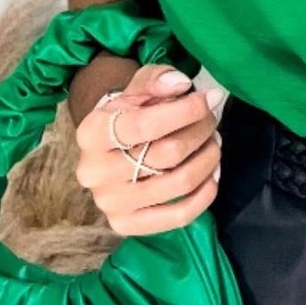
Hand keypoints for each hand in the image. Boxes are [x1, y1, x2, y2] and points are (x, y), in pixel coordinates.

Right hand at [74, 63, 222, 236]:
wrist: (111, 146)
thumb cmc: (129, 111)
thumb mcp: (138, 85)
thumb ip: (157, 79)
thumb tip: (181, 85)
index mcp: (92, 133)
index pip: (145, 125)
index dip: (186, 111)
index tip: (210, 98)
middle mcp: (94, 172)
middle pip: (168, 153)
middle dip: (201, 131)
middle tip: (213, 119)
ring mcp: (110, 203)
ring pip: (179, 182)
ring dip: (208, 158)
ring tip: (213, 142)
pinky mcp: (126, 225)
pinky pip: (179, 216)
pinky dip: (205, 193)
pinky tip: (212, 173)